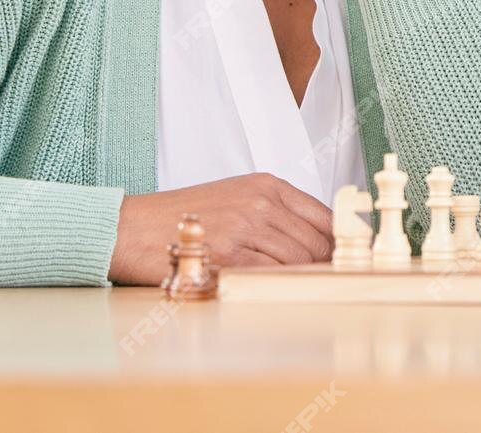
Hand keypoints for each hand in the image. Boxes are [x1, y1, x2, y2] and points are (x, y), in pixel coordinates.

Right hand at [108, 174, 332, 284]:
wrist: (134, 227)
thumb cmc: (183, 216)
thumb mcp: (236, 197)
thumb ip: (275, 215)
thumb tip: (315, 245)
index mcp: (268, 186)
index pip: (325, 216)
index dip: (340, 244)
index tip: (346, 262)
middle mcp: (262, 202)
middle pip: (317, 242)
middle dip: (326, 268)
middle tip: (329, 286)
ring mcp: (246, 227)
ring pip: (298, 261)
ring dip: (305, 280)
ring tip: (306, 293)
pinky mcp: (229, 254)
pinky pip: (270, 275)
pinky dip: (279, 287)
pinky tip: (277, 294)